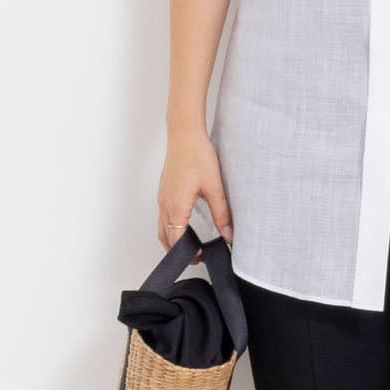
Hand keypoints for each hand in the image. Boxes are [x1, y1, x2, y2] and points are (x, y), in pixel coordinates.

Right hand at [158, 124, 234, 259]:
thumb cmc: (197, 155)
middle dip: (179, 251)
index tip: (202, 255)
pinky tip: (184, 224)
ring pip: (162, 228)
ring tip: (190, 245)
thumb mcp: (214, 187)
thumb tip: (228, 234)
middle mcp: (165, 204)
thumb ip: (221, 214)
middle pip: (166, 238)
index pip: (176, 240)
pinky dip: (170, 227)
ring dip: (173, 240)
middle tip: (197, 255)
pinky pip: (163, 216)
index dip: (188, 252)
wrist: (184, 135)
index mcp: (176, 206)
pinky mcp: (163, 192)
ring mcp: (162, 198)